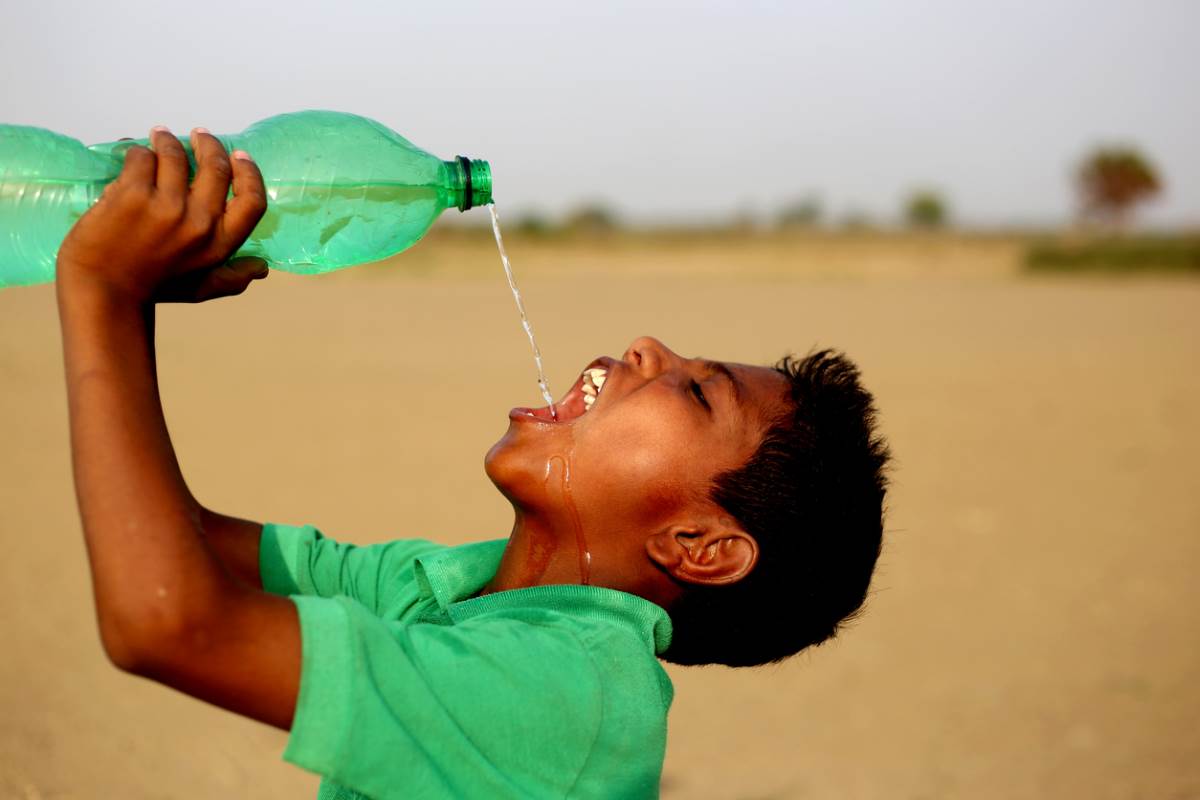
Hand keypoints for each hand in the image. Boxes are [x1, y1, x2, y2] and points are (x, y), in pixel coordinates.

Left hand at [57, 126, 267, 304]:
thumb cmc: (152, 289)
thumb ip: (231, 278)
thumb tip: (262, 269)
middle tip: (198, 135)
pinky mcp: (132, 194)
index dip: (249, 172)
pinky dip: (136, 152)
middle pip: (215, 167)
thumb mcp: (200, 288)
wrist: (102, 290)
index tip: (237, 155)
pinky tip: (133, 154)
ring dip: (166, 140)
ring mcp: (166, 206)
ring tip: (159, 136)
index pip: (252, 201)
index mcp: (220, 244)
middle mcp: (199, 223)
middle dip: (207, 143)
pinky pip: (140, 157)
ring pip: (174, 153)